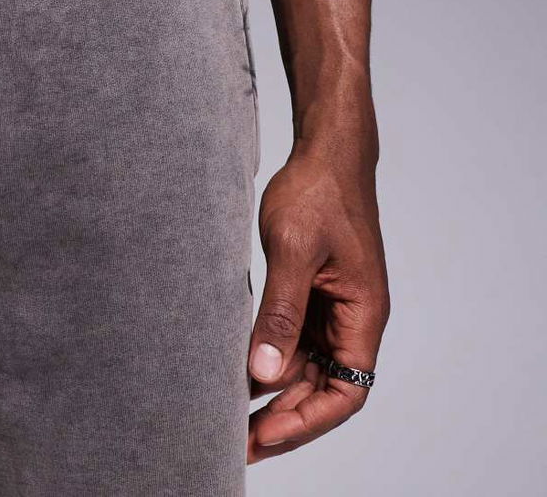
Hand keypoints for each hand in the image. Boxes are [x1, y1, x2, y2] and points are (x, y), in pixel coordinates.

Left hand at [246, 143, 389, 462]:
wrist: (324, 151)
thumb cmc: (318, 191)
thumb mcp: (293, 250)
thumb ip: (280, 312)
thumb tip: (264, 373)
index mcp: (363, 313)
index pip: (346, 391)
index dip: (307, 421)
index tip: (264, 433)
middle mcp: (352, 318)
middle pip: (324, 388)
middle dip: (284, 418)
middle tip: (236, 441)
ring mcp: (332, 307)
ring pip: (306, 367)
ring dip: (273, 392)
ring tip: (229, 415)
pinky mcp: (311, 292)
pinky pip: (293, 339)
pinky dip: (268, 357)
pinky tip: (236, 369)